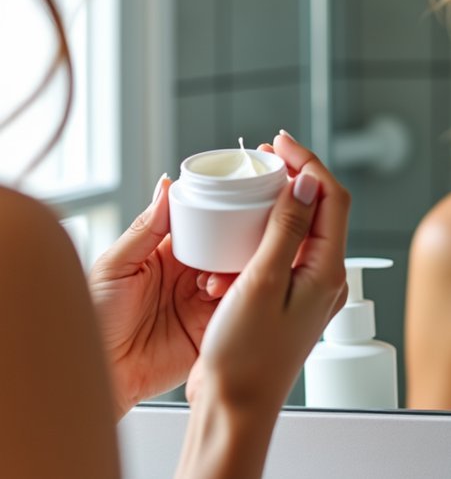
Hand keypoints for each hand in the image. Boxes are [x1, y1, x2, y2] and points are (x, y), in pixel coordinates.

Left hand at [88, 175, 219, 417]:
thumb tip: (166, 188)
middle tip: (239, 243)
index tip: (239, 203)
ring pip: (240, 275)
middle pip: (229, 248)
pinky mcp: (215, 327)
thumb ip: (145, 229)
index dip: (224, 214)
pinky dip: (243, 298)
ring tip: (216, 282)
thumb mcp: (115, 266)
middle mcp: (191, 274)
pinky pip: (241, 307)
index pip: (205, 225)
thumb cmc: (95, 320)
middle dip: (239, 243)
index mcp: (168, 254)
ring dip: (238, 271)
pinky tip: (229, 298)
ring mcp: (205, 301)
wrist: (102, 372)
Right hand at [184, 132, 348, 417]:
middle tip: (262, 159)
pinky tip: (225, 263)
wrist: (234, 406)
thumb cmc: (246, 356)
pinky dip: (252, 248)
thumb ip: (287, 228)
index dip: (309, 163)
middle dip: (291, 180)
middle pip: (319, 210)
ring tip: (238, 210)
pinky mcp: (286, 300)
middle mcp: (326, 277)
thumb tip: (307, 181)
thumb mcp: (261, 281)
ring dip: (266, 217)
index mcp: (329, 270)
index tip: (280, 141)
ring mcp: (307, 289)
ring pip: (295, 233)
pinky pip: (276, 258)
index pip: (333, 198)